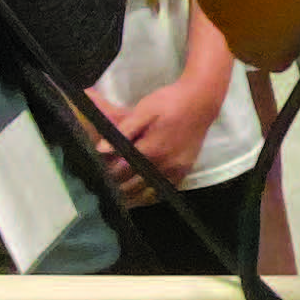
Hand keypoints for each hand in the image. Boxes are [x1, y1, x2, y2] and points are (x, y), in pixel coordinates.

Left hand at [93, 68, 229, 199]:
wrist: (200, 102)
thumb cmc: (169, 102)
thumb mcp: (144, 110)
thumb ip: (124, 130)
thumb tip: (102, 149)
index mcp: (150, 149)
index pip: (121, 171)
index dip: (108, 174)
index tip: (99, 174)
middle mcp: (163, 164)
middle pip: (133, 185)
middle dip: (118, 187)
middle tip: (106, 186)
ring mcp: (176, 170)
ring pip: (149, 192)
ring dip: (132, 196)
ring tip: (119, 197)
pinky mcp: (184, 170)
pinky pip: (165, 190)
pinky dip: (151, 195)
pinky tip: (142, 195)